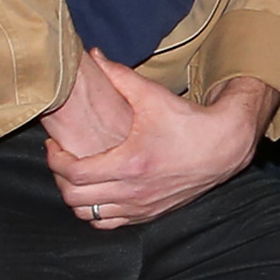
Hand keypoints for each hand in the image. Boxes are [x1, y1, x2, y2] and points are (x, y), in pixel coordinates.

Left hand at [44, 58, 268, 226]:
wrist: (224, 146)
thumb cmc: (188, 121)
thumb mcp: (153, 96)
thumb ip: (120, 76)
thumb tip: (95, 55)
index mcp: (129, 164)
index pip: (73, 173)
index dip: (55, 160)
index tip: (54, 147)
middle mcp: (133, 192)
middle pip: (74, 199)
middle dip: (60, 179)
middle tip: (63, 159)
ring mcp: (141, 207)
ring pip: (88, 216)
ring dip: (76, 197)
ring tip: (78, 176)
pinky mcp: (149, 214)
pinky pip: (108, 224)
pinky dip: (95, 212)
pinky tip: (99, 192)